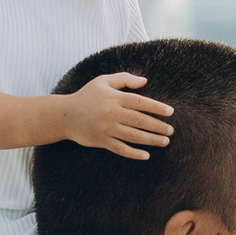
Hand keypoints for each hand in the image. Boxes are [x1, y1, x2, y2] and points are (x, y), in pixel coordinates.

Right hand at [59, 70, 173, 160]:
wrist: (64, 115)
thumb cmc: (87, 96)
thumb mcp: (103, 81)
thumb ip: (124, 79)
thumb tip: (145, 82)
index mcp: (114, 98)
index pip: (140, 102)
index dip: (157, 107)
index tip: (170, 112)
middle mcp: (112, 113)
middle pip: (140, 120)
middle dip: (158, 126)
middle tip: (171, 131)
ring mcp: (106, 128)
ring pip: (133, 136)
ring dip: (151, 140)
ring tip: (165, 141)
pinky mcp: (101, 141)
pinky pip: (121, 149)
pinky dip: (134, 153)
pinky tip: (146, 155)